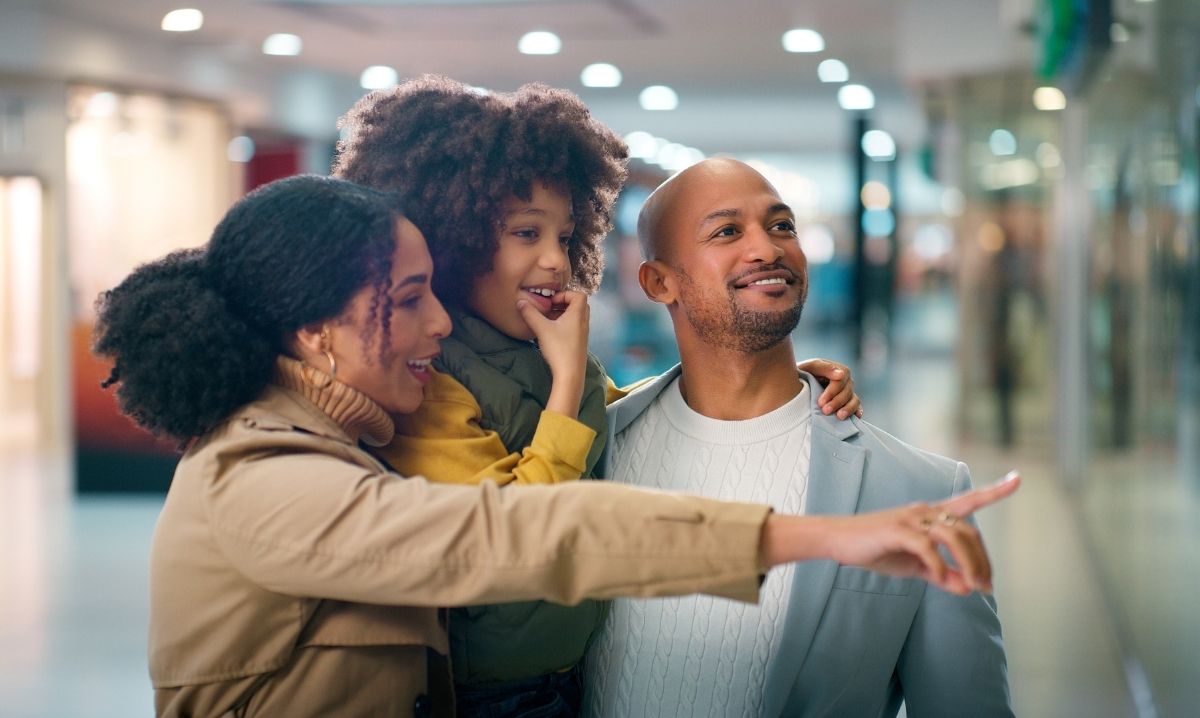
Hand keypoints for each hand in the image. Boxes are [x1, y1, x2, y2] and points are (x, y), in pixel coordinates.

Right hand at [517, 290, 589, 417]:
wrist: (570, 374)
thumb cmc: (558, 349)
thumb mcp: (541, 329)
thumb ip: (530, 314)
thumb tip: (520, 302)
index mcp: (578, 315)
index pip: (579, 295)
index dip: (565, 294)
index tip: (551, 302)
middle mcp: (583, 323)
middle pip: (579, 305)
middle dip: (564, 303)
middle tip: (550, 308)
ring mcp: (583, 334)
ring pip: (576, 317)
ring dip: (563, 315)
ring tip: (548, 320)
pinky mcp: (580, 344)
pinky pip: (574, 327)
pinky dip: (564, 325)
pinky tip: (551, 333)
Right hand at [761, 472, 1019, 594]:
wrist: (838, 542)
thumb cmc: (877, 550)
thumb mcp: (915, 567)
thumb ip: (942, 574)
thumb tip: (967, 587)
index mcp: (931, 515)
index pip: (968, 502)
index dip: (993, 491)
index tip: (1017, 479)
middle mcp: (925, 511)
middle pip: (968, 531)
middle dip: (982, 561)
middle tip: (985, 587)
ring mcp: (911, 518)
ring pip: (953, 537)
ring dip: (968, 564)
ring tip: (972, 587)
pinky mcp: (897, 530)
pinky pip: (927, 548)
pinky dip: (938, 567)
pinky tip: (937, 581)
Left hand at [797, 358, 861, 419]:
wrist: (793, 387)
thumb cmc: (802, 374)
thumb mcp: (809, 367)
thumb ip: (824, 367)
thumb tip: (841, 375)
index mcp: (837, 370)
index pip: (842, 378)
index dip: (832, 391)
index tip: (821, 402)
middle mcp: (844, 382)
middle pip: (848, 391)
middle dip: (837, 402)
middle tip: (825, 411)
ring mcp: (847, 393)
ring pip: (854, 400)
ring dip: (848, 409)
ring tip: (839, 417)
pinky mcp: (847, 404)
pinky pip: (857, 408)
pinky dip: (856, 412)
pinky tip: (854, 418)